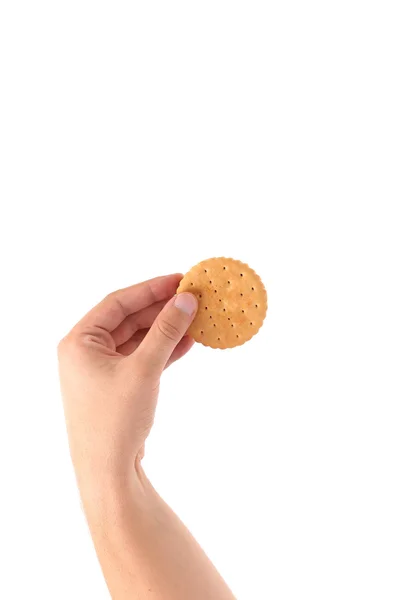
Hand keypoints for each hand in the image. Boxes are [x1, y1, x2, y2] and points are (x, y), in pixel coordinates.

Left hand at [58, 274, 197, 486]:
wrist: (109, 472)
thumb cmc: (115, 421)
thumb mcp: (144, 369)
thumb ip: (166, 331)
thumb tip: (186, 300)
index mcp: (79, 341)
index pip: (117, 302)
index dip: (150, 289)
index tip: (180, 280)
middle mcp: (86, 352)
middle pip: (129, 319)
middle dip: (161, 310)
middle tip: (192, 298)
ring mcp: (101, 369)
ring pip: (138, 338)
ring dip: (165, 330)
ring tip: (195, 318)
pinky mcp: (116, 385)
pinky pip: (142, 357)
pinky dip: (163, 350)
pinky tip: (187, 342)